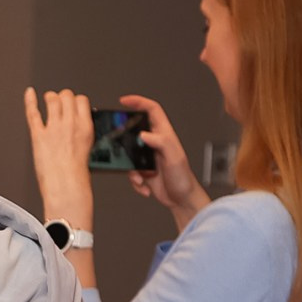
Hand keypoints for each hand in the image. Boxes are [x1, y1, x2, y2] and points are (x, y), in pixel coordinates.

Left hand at [23, 88, 94, 229]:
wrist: (66, 187)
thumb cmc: (77, 174)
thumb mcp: (88, 148)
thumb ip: (81, 132)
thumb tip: (77, 124)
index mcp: (85, 127)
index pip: (82, 100)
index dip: (75, 100)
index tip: (72, 103)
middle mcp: (70, 124)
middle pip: (66, 95)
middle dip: (62, 97)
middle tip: (59, 102)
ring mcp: (53, 128)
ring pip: (51, 99)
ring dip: (49, 98)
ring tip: (48, 101)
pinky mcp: (38, 135)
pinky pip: (33, 112)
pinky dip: (30, 101)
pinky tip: (29, 94)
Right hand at [116, 94, 208, 220]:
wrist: (182, 200)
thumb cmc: (183, 179)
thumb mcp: (174, 158)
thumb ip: (161, 143)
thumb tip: (144, 134)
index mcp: (165, 136)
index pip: (152, 111)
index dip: (139, 102)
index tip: (124, 101)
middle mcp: (155, 144)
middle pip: (135, 131)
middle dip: (125, 138)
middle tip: (118, 143)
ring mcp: (148, 157)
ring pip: (129, 155)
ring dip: (131, 169)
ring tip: (141, 177)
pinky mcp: (144, 170)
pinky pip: (131, 172)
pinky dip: (135, 182)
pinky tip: (145, 187)